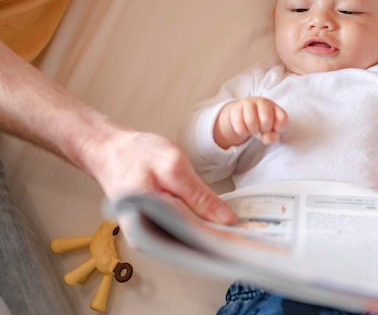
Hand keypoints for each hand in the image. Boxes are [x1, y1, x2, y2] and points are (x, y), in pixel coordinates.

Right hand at [0, 41, 236, 224]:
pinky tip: (216, 225)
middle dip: (219, 241)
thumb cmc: (136, 154)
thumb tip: (225, 219)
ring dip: (212, 238)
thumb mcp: (173, 166)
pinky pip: (181, 237)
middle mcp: (146, 238)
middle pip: (191, 247)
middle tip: (247, 234)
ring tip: (236, 230)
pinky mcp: (154, 232)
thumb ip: (199, 196)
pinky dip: (200, 231)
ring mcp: (149, 237)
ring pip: (188, 245)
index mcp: (146, 223)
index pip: (193, 239)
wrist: (110, 151)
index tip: (246, 237)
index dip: (222, 239)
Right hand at [214, 97, 287, 148]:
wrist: (242, 115)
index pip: (282, 119)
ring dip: (252, 131)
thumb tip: (266, 138)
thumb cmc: (260, 124)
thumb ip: (272, 137)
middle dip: (264, 129)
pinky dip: (242, 132)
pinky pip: (240, 126)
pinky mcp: (237, 108)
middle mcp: (263, 103)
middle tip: (261, 130)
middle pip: (266, 120)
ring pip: (251, 122)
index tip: (274, 130)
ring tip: (253, 129)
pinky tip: (244, 128)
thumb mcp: (270, 131)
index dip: (278, 128)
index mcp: (275, 108)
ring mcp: (249, 103)